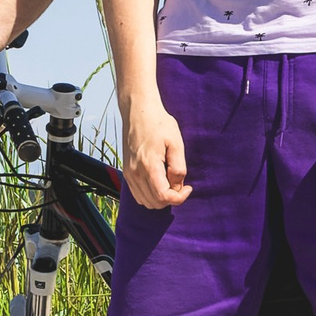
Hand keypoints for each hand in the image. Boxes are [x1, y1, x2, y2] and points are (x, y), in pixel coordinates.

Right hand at [120, 94, 190, 209]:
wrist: (138, 112)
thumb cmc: (159, 124)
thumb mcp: (176, 143)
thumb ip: (178, 167)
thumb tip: (177, 186)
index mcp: (149, 166)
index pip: (163, 197)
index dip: (179, 198)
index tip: (189, 187)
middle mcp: (135, 173)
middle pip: (155, 203)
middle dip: (171, 198)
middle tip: (180, 182)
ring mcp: (129, 174)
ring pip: (146, 202)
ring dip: (161, 198)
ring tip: (170, 181)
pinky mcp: (127, 172)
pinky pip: (138, 195)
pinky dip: (150, 195)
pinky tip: (160, 181)